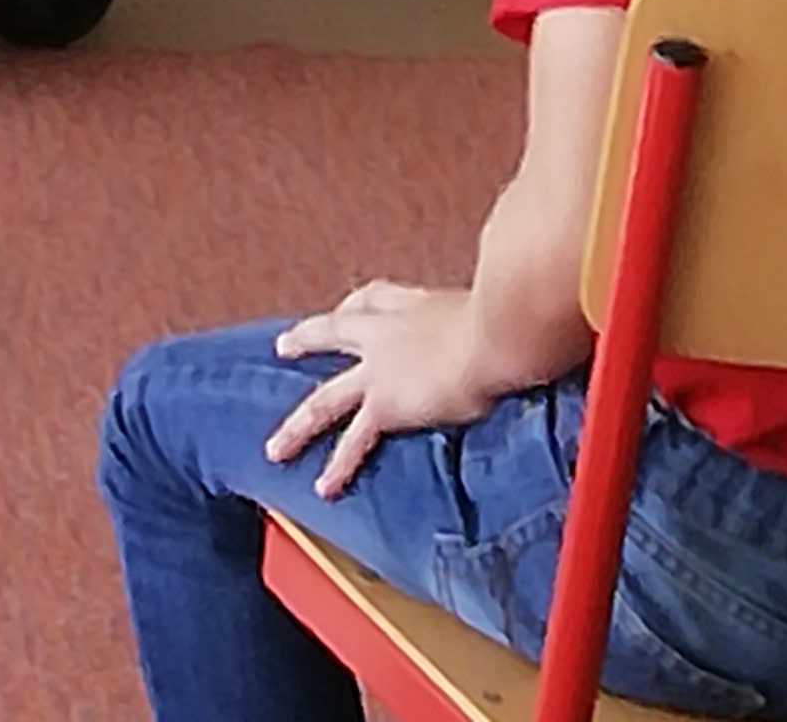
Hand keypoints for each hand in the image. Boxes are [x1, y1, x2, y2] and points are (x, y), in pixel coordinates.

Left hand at [266, 285, 490, 499]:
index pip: (374, 299)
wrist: (494, 335)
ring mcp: (379, 368)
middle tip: (284, 344)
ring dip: (298, 425)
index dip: (355, 307)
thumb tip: (510, 325)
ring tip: (276, 447)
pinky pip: (353, 440)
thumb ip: (485, 320)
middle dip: (307, 337)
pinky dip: (338, 465)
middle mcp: (389, 330)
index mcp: (416, 305)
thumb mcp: (488, 313)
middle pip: (335, 331)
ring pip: (325, 398)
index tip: (344, 310)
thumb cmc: (504, 319)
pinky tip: (323, 487)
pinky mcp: (384, 404)